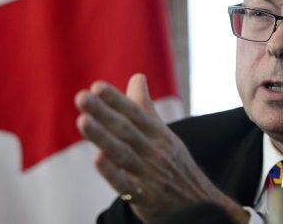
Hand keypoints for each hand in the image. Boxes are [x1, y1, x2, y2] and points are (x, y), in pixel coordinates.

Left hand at [74, 74, 247, 222]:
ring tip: (83, 121)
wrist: (200, 205)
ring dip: (102, 137)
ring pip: (123, 153)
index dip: (116, 100)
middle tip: (82, 97)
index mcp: (159, 135)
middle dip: (103, 112)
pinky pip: (127, 185)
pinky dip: (113, 172)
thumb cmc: (176, 166)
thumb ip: (146, 108)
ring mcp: (150, 175)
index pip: (135, 113)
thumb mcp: (165, 136)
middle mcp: (155, 152)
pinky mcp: (145, 198)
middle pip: (126, 129)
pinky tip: (97, 159)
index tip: (97, 86)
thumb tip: (137, 76)